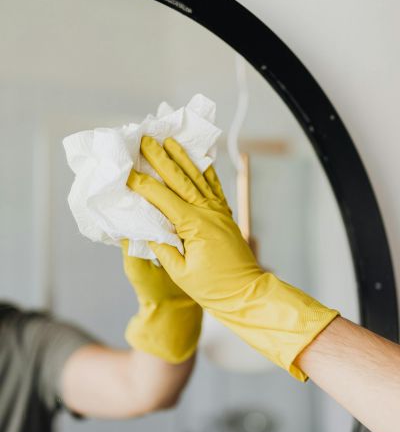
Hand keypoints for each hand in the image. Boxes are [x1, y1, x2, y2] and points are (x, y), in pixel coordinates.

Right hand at [127, 136, 338, 380]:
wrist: (246, 293)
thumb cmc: (212, 289)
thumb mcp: (180, 273)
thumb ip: (163, 248)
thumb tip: (147, 227)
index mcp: (194, 226)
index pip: (162, 198)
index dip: (142, 184)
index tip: (125, 170)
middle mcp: (208, 212)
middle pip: (180, 179)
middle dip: (160, 158)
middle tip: (145, 138)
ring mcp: (219, 211)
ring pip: (198, 177)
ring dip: (182, 157)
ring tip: (169, 140)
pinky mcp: (225, 214)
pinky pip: (214, 186)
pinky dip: (205, 170)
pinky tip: (199, 158)